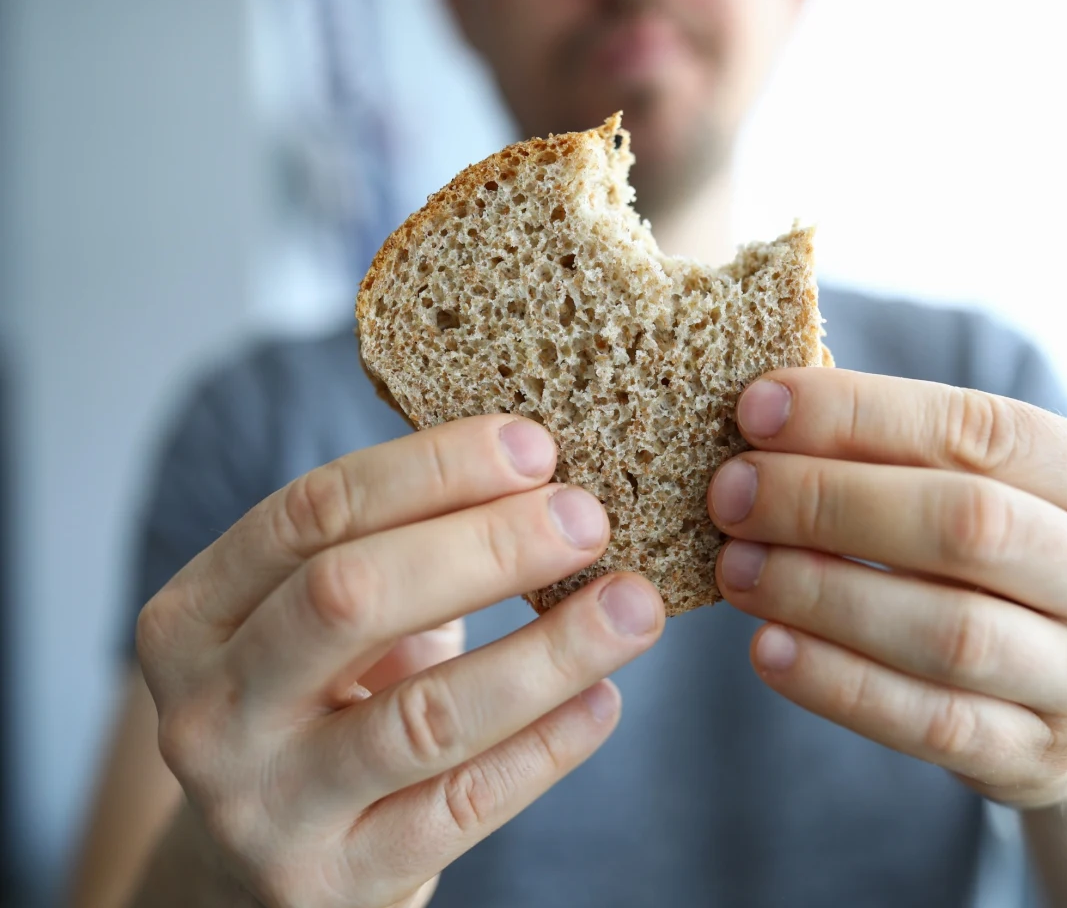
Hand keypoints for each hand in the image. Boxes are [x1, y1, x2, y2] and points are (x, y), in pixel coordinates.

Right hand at [135, 415, 663, 906]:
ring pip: (425, 715)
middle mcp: (209, 711)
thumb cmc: (315, 712)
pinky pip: (465, 804)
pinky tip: (604, 698)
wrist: (258, 873)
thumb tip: (545, 479)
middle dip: (486, 544)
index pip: (310, 513)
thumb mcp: (316, 628)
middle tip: (589, 516)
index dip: (430, 470)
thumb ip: (394, 554)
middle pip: (350, 596)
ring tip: (633, 605)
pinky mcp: (336, 882)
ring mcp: (265, 808)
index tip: (535, 445)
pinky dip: (548, 744)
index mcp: (192, 618)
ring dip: (548, 651)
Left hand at [708, 369, 1066, 808]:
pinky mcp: (1041, 759)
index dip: (861, 414)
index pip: (986, 430)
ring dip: (821, 591)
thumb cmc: (1036, 565)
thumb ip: (930, 452)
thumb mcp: (1028, 496)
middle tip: (730, 492)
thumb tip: (773, 417)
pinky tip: (768, 648)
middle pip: (965, 526)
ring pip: (945, 631)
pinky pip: (927, 722)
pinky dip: (837, 682)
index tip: (757, 409)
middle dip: (828, 500)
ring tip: (736, 567)